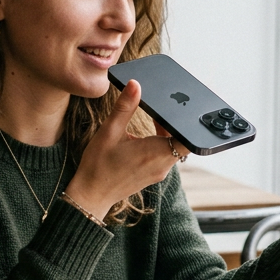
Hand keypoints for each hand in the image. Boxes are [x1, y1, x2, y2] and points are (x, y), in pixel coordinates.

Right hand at [63, 80, 186, 218]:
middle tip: (159, 109)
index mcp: (156, 152)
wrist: (91, 194)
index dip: (188, 123)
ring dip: (166, 133)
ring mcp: (158, 172)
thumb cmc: (99, 165)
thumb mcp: (109, 131)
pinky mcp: (152, 176)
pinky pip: (164, 157)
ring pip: (173, 148)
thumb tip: (135, 85)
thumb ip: (125, 107)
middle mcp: (162, 165)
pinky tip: (145, 137)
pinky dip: (159, 144)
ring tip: (152, 120)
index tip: (180, 110)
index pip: (188, 138)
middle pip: (181, 140)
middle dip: (173, 123)